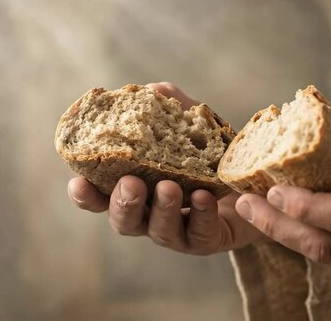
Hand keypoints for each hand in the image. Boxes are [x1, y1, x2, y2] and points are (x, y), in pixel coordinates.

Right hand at [68, 82, 264, 254]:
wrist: (251, 177)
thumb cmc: (208, 149)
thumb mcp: (189, 121)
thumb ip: (166, 103)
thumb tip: (148, 91)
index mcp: (135, 186)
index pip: (100, 196)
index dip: (85, 194)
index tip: (78, 181)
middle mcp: (150, 212)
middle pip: (124, 220)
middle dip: (123, 203)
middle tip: (130, 183)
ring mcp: (178, 229)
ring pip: (160, 230)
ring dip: (162, 208)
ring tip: (169, 186)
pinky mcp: (206, 238)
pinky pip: (200, 233)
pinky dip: (200, 214)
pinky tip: (203, 196)